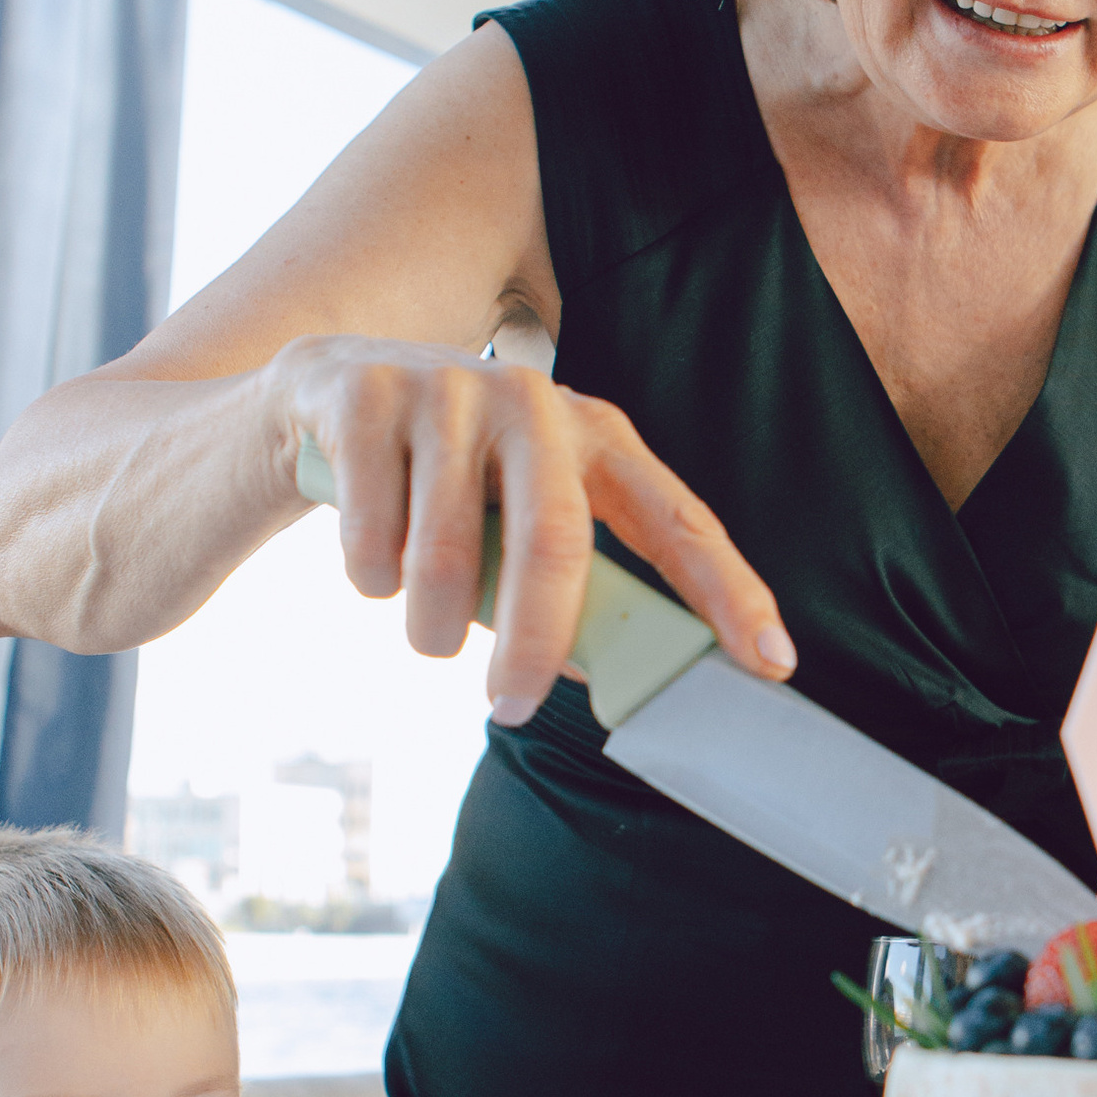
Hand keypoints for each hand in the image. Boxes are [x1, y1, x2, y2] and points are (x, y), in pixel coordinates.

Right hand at [272, 339, 797, 721]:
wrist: (326, 394)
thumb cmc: (448, 478)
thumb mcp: (518, 517)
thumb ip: (569, 587)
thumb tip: (608, 676)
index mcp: (594, 435)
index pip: (680, 520)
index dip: (730, 593)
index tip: (770, 664)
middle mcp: (533, 400)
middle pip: (556, 544)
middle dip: (537, 644)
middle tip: (513, 707)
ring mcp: (447, 388)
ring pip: (445, 554)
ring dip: (430, 625)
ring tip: (424, 629)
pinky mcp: (366, 395)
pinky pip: (370, 532)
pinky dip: (367, 575)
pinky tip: (369, 555)